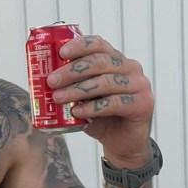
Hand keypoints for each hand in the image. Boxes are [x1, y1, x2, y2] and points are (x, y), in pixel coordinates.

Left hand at [46, 34, 154, 166]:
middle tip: (52, 81)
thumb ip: (73, 85)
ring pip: (105, 82)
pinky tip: (77, 112)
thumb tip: (44, 79)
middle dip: (72, 71)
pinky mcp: (143, 104)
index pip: (98, 44)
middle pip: (99, 62)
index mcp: (116, 59)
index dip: (79, 45)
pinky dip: (92, 107)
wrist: (122, 143)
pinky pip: (114, 103)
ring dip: (78, 90)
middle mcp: (130, 67)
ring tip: (58, 98)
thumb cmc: (101, 117)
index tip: (60, 53)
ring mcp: (139, 84)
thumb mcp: (84, 97)